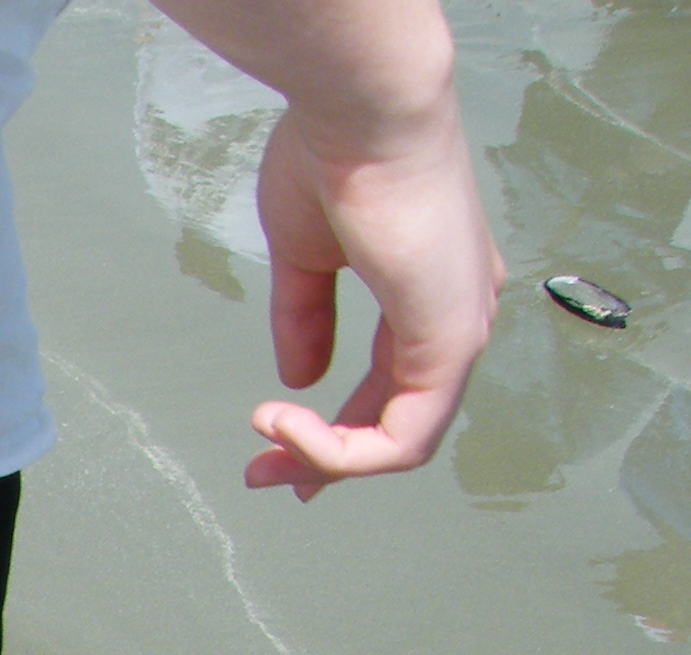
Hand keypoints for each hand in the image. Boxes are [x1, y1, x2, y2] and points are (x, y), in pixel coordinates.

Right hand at [245, 93, 505, 498]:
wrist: (362, 114)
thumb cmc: (334, 157)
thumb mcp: (305, 255)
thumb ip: (304, 319)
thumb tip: (299, 378)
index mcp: (430, 290)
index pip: (391, 386)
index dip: (332, 430)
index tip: (268, 440)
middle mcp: (458, 313)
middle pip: (397, 422)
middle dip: (323, 459)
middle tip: (260, 474)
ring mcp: (460, 329)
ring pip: (403, 442)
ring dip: (324, 460)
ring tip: (266, 448)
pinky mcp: (451, 343)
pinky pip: (402, 439)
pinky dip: (339, 451)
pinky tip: (285, 421)